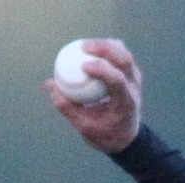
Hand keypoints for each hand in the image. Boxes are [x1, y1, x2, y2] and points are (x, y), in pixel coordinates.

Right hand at [45, 38, 143, 153]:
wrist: (125, 136)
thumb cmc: (104, 133)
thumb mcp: (84, 127)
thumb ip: (67, 107)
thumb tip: (50, 84)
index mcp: (126, 103)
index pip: (118, 81)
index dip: (102, 70)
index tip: (83, 66)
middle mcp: (134, 88)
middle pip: (124, 60)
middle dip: (105, 49)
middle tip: (83, 46)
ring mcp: (135, 79)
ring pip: (124, 53)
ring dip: (105, 45)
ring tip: (85, 46)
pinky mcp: (131, 73)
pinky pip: (120, 54)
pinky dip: (106, 49)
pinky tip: (90, 49)